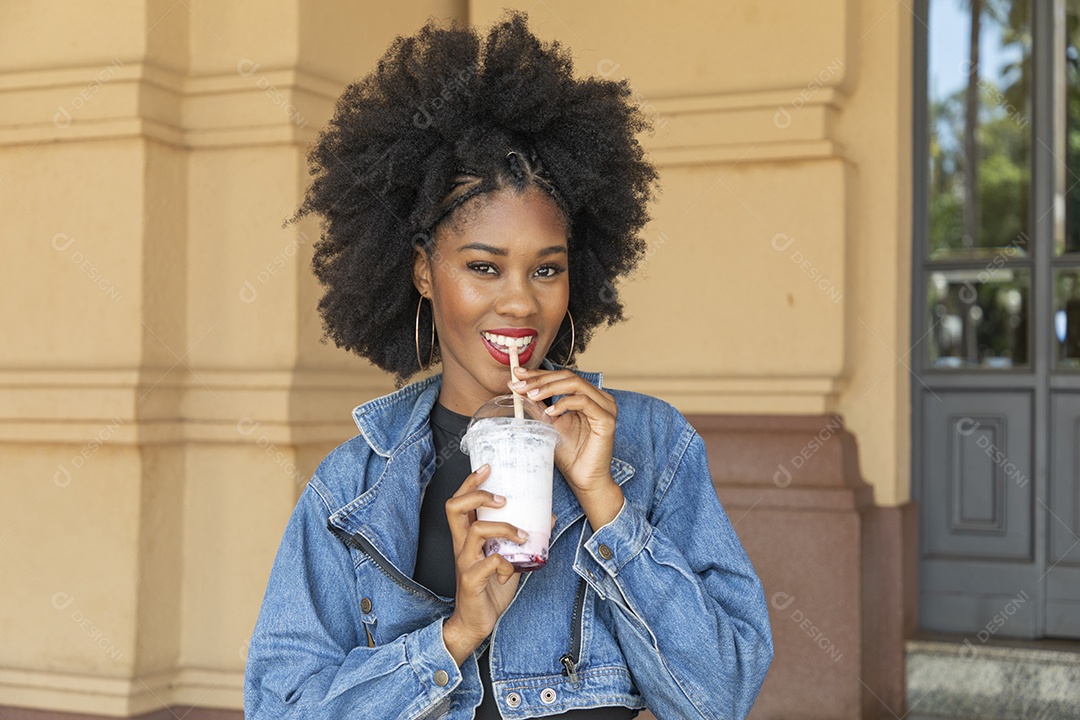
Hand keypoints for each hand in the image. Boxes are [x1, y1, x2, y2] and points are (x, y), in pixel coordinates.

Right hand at [442, 464, 523, 665]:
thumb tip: (547, 519)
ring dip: (504, 528)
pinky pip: (490, 563)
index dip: (470, 482)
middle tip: (502, 498)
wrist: (475, 622)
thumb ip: (521, 540)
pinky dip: (505, 564)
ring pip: (476, 530)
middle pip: (454, 507)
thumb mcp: (508, 559)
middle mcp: (461, 545)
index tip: (488, 467)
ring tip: (522, 534)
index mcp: (466, 537)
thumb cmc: (489, 589)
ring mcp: (465, 562)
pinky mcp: (472, 580)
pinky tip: (510, 571)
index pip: (459, 501)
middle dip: (478, 494)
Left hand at [509, 367, 623, 527]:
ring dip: (550, 388)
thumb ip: (537, 405)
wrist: (584, 479)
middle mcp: (599, 398)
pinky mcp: (607, 419)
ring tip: (531, 396)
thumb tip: (516, 387)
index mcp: (588, 396)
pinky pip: (584, 402)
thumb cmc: (570, 454)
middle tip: (519, 384)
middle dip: (541, 379)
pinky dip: (564, 403)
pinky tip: (549, 412)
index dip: (539, 374)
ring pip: (575, 384)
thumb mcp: (548, 423)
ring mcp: (606, 407)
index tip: (517, 374)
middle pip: (568, 376)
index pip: (561, 377)